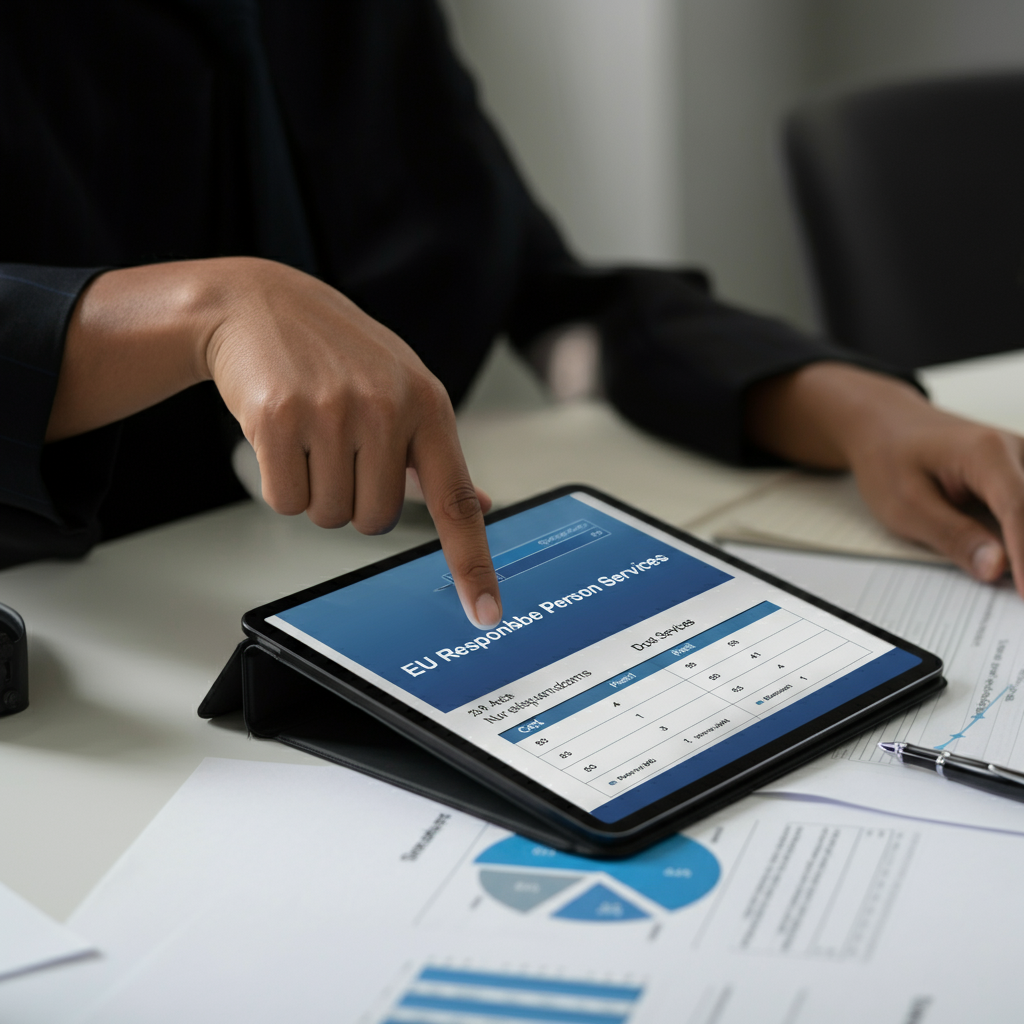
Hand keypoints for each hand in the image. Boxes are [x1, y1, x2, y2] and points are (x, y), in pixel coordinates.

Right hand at [49, 257, 501, 626]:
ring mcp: (333, 412)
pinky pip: (284, 500)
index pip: (456, 503)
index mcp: (428, 407)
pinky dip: (280, 482)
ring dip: (316, 491)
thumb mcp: (405, 388)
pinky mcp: (279, 417)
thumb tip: (482, 503)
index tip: (485, 612)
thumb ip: (439, 455)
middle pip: (375, 523)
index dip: (471, 563)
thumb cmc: (339, 352)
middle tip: (339, 450)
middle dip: (353, 500)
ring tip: (311, 434)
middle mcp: (387, 409)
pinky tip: (282, 434)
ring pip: (329, 516)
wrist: (260, 304)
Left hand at [747, 362, 1023, 595]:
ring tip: (1017, 583)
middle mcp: (1015, 450)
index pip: (1019, 510)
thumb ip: (952, 536)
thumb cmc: (888, 458)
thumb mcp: (904, 505)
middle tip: (1020, 593)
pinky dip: (1022, 535)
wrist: (883, 426)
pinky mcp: (1021, 474)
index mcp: (985, 452)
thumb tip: (997, 568)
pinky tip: (1016, 566)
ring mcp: (1023, 460)